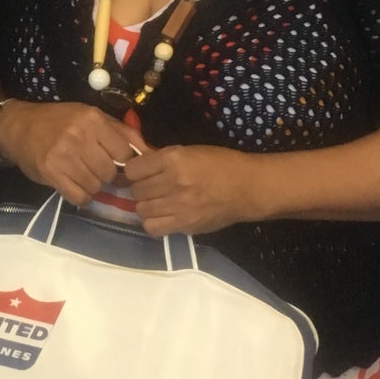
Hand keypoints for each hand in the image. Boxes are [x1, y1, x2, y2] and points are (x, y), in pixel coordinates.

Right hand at [0, 100, 141, 207]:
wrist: (19, 126)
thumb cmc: (59, 121)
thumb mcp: (91, 116)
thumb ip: (121, 132)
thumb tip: (152, 152)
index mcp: (93, 120)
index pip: (125, 154)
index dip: (123, 163)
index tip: (114, 163)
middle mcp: (79, 136)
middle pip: (111, 173)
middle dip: (107, 176)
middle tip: (94, 170)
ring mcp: (64, 155)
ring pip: (96, 187)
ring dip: (93, 187)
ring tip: (82, 176)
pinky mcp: (51, 172)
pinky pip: (79, 197)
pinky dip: (80, 196)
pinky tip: (74, 185)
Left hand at [121, 145, 257, 235]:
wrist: (247, 188)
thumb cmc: (219, 164)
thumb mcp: (189, 151)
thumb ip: (162, 159)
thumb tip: (138, 165)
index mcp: (173, 159)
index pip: (132, 169)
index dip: (135, 170)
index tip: (142, 172)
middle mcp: (173, 182)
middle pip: (136, 190)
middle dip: (140, 187)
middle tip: (152, 187)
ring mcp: (179, 206)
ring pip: (140, 209)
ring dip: (146, 205)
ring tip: (158, 201)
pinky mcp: (185, 225)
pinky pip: (152, 227)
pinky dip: (153, 222)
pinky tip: (163, 215)